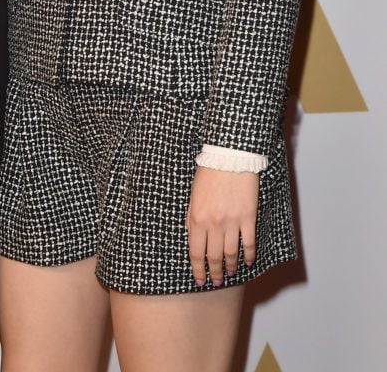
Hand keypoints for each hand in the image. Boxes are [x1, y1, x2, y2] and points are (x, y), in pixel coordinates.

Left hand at [185, 167, 257, 285]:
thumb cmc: (208, 173)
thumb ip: (192, 218)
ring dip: (230, 267)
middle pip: (213, 256)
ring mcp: (232, 222)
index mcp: (197, 218)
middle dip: (214, 272)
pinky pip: (249, 243)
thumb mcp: (192, 196)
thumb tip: (192, 238)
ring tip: (230, 274)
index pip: (196, 252)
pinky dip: (248, 255)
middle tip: (215, 282)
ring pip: (231, 253)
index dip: (197, 269)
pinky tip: (247, 262)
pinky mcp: (248, 218)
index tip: (199, 280)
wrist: (228, 158)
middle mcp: (214, 224)